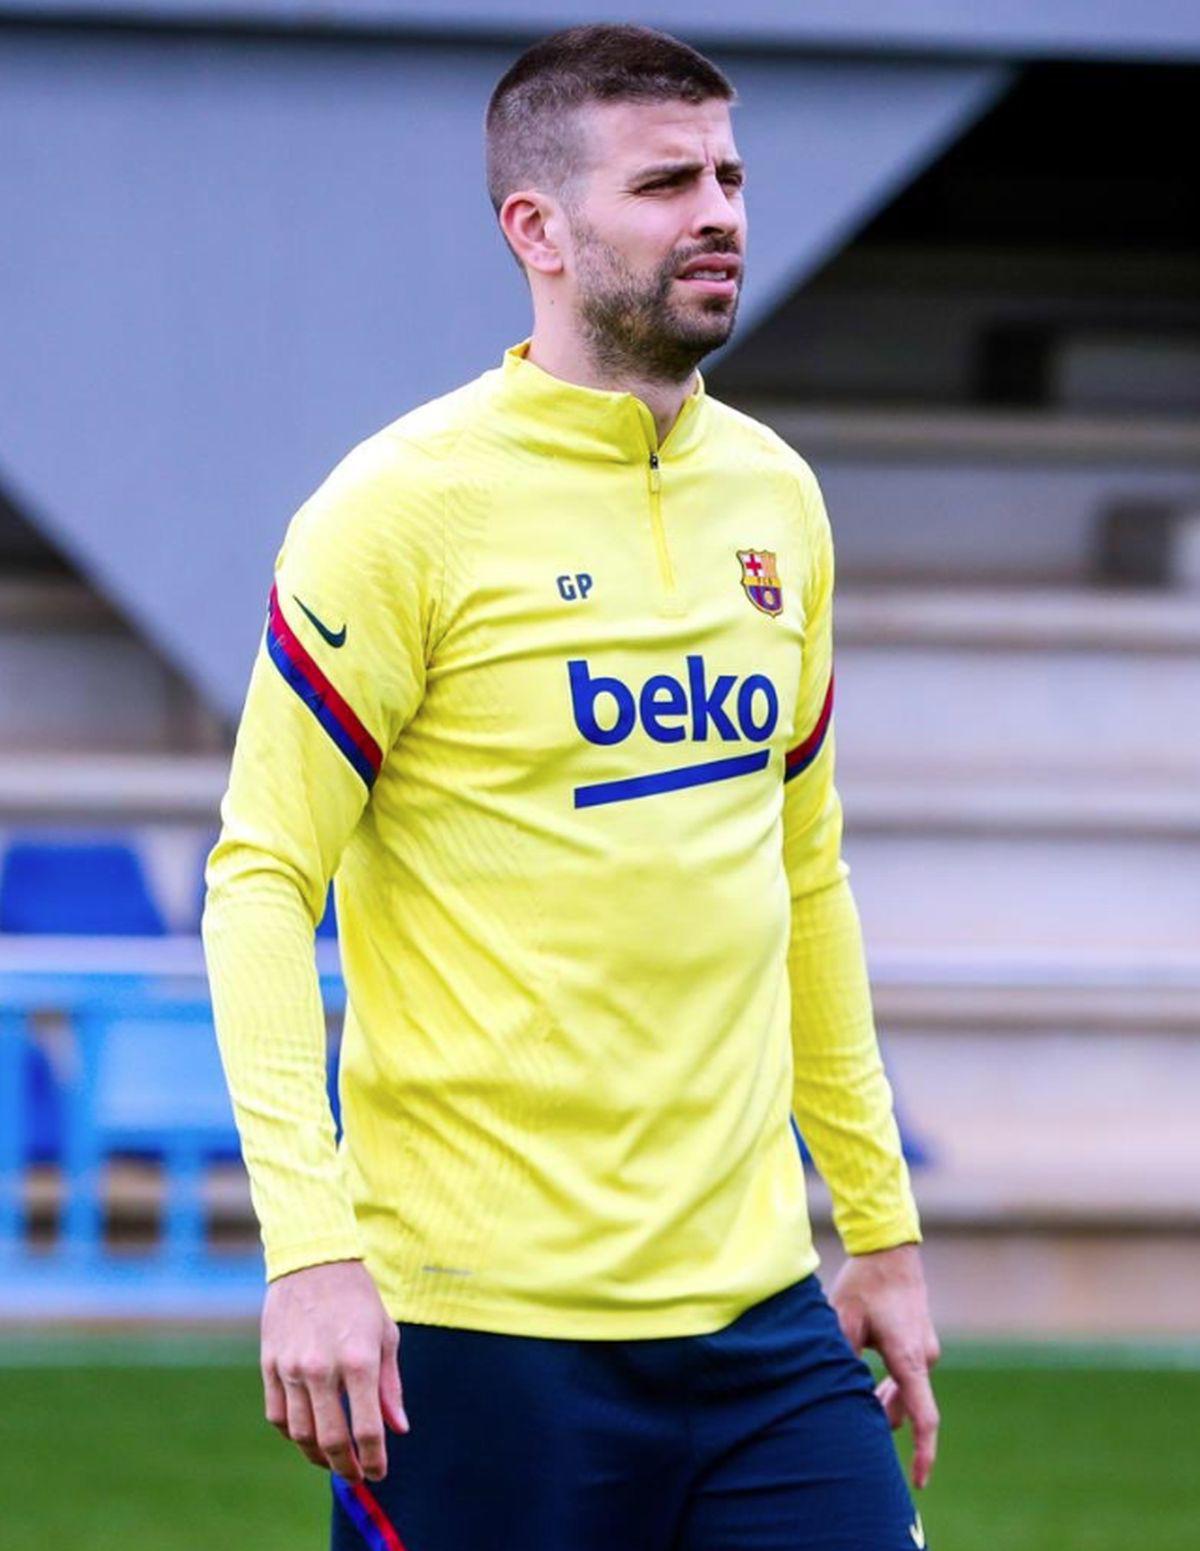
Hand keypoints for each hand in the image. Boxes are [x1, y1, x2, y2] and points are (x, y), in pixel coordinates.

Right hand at [261, 1259, 408, 1482]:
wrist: (312, 1259)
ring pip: (300, 1434)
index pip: (367, 1430)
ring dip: (317, 1456)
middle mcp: (322, 1369)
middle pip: (330, 1441)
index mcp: (359, 1361)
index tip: (380, 1473)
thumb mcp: (385, 1334)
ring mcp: (291, 1368)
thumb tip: (398, 1429)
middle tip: (356, 1477)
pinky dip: (292, 1433)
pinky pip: (277, 1415)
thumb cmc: (356, 1297)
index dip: (375, 1460)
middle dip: (346, 1468)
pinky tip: (307, 1434)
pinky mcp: (269, 1364)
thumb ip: (389, 1385)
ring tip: (333, 1460)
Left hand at [829, 1243, 939, 1488]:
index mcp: (909, 1358)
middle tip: (850, 1417)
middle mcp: (925, 1357)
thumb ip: (841, 1360)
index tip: (919, 1482)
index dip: (923, 1454)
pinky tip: (868, 1379)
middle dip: (882, 1418)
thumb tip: (832, 1394)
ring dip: (884, 1399)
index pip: (924, 1418)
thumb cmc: (864, 1284)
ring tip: (855, 1393)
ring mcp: (927, 1349)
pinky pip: (909, 1376)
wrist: (889, 1250)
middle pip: (907, 1407)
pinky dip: (891, 1384)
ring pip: (907, 1391)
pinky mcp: (922, 1341)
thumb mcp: (842, 1320)